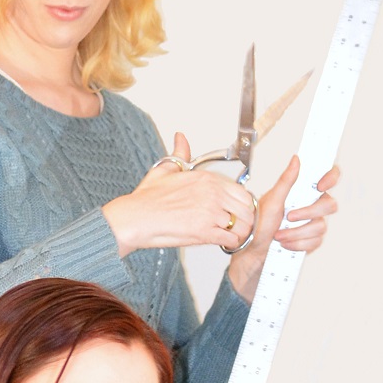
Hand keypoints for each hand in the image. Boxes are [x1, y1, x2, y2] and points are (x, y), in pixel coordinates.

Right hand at [104, 135, 257, 256]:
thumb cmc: (147, 198)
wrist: (136, 218)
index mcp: (207, 179)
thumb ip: (180, 153)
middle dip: (245, 219)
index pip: (241, 191)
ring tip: (232, 235)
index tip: (237, 209)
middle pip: (246, 209)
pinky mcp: (205, 232)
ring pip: (242, 226)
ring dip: (239, 232)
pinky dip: (230, 243)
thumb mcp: (166, 168)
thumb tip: (181, 139)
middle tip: (238, 224)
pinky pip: (230, 240)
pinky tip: (223, 242)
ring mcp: (210, 213)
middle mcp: (212, 194)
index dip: (242, 203)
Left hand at [227, 161, 340, 300]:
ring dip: (297, 232)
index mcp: (304, 192)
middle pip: (329, 205)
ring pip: (321, 226)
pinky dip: (297, 244)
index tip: (320, 185)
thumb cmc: (259, 225)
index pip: (329, 178)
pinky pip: (316, 241)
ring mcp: (314, 223)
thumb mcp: (271, 200)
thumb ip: (286, 180)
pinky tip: (285, 243)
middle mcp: (312, 206)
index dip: (331, 178)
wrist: (254, 251)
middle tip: (289, 217)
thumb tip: (296, 159)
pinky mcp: (313, 240)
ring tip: (279, 235)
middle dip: (307, 213)